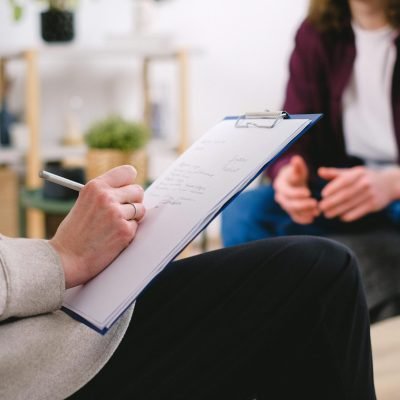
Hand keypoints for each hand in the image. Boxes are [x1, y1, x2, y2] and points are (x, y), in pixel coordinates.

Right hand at [49, 165, 145, 288]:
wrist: (65, 258)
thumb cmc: (74, 233)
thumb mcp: (84, 203)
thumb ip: (104, 194)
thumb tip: (128, 191)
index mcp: (95, 186)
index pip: (127, 172)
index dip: (129, 182)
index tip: (128, 189)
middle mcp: (107, 197)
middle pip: (138, 190)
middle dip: (134, 201)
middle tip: (124, 210)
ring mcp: (117, 213)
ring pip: (140, 209)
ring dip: (132, 218)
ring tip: (114, 226)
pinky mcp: (125, 230)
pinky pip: (137, 226)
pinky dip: (128, 232)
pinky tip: (113, 237)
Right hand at [273, 155, 319, 223]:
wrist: (293, 181)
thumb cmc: (296, 173)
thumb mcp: (297, 169)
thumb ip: (297, 166)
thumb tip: (296, 159)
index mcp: (280, 185)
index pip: (287, 192)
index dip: (297, 193)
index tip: (308, 192)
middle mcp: (280, 197)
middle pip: (289, 204)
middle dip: (302, 205)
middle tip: (315, 203)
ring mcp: (285, 205)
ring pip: (293, 211)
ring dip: (305, 213)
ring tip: (317, 212)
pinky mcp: (290, 211)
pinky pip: (295, 217)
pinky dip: (303, 219)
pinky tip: (312, 218)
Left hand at [318, 166, 399, 221]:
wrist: (387, 184)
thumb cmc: (363, 178)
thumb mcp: (351, 172)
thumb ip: (334, 173)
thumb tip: (319, 171)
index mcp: (358, 173)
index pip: (344, 181)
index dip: (333, 188)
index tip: (323, 194)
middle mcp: (365, 183)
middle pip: (346, 194)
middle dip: (332, 202)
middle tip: (321, 207)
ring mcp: (370, 194)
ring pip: (351, 204)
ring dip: (337, 210)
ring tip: (327, 214)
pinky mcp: (374, 204)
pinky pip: (359, 212)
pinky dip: (349, 216)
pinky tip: (340, 217)